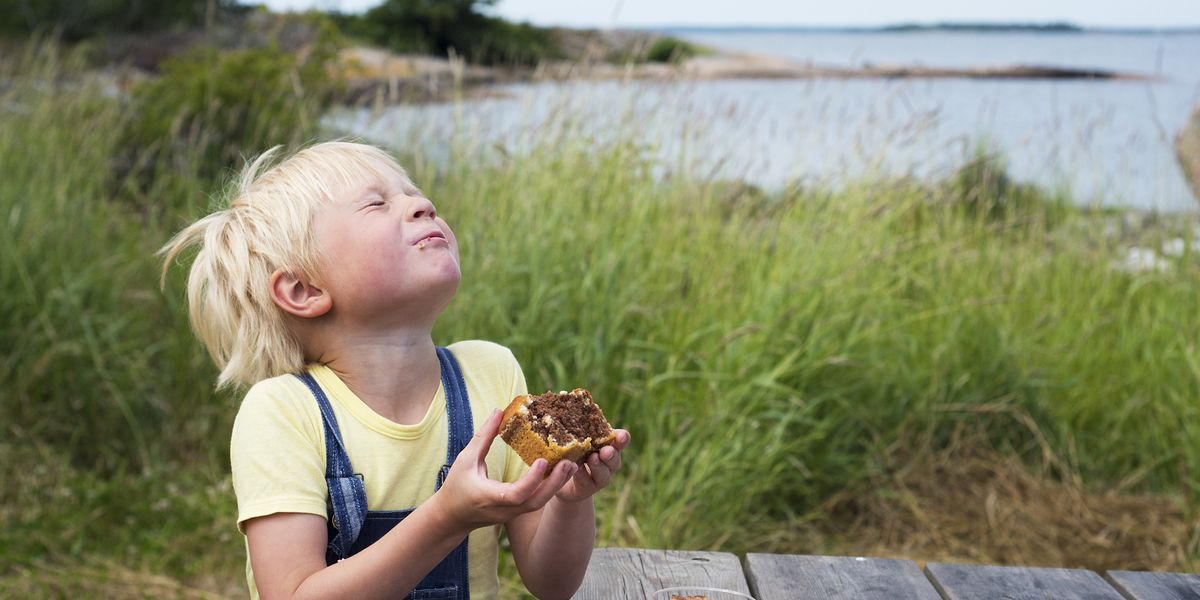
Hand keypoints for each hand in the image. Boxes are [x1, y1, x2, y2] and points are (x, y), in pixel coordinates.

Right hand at [432, 409, 577, 532]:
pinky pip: (537, 501)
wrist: (452, 517)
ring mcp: (513, 513)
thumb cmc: (456, 486)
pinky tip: (560, 472)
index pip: (516, 494)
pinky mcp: (517, 512)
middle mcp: (505, 509)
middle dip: (555, 484)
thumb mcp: (466, 459)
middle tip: (569, 462)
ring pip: (540, 503)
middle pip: (536, 502)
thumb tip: (498, 411)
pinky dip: (550, 487)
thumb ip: (483, 437)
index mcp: (490, 497)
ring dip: (556, 485)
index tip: (543, 461)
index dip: (532, 480)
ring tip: (571, 465)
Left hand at [555, 429, 629, 502]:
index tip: (621, 435)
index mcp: (607, 445)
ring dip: (598, 466)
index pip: (620, 441)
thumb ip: (577, 424)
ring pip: (604, 473)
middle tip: (605, 450)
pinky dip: (583, 475)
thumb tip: (567, 397)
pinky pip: (587, 482)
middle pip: (615, 459)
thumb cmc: (571, 450)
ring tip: (592, 458)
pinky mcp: (587, 488)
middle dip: (611, 454)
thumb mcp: (574, 437)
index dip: (622, 439)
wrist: (561, 478)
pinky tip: (577, 469)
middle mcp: (607, 462)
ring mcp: (599, 477)